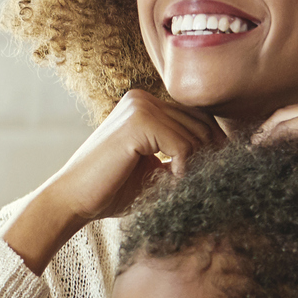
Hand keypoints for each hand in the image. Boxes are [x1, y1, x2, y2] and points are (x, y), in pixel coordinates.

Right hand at [5, 90, 219, 269]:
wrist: (72, 200)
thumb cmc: (110, 189)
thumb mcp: (155, 169)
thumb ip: (181, 157)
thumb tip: (225, 158)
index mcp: (144, 103)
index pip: (197, 117)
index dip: (212, 145)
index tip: (214, 173)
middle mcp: (142, 97)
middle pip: (202, 122)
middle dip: (211, 155)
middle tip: (208, 184)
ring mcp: (139, 106)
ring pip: (196, 134)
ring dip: (198, 165)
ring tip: (187, 187)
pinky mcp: (138, 122)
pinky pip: (183, 145)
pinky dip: (186, 168)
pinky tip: (173, 184)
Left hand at [254, 98, 297, 236]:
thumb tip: (290, 159)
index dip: (283, 131)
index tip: (264, 149)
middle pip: (294, 112)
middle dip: (271, 130)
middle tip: (252, 150)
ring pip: (287, 118)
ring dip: (267, 136)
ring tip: (252, 154)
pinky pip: (287, 127)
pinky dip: (270, 140)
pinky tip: (259, 155)